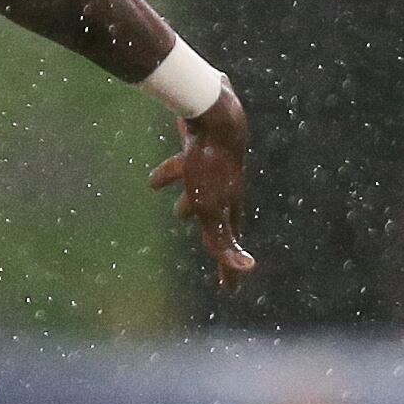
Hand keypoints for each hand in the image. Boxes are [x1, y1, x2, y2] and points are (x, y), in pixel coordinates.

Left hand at [147, 79, 257, 290]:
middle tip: (189, 226)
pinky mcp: (197, 139)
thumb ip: (224, 241)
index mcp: (229, 202)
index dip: (229, 265)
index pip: (229, 241)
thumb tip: (248, 269)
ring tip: (155, 182)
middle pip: (215, 209)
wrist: (214, 113)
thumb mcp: (212, 209)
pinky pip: (181, 152)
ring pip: (195, 178)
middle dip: (204, 222)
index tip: (229, 290)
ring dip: (178, 185)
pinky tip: (155, 157)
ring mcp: (212, 160)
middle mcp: (225, 183)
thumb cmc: (212, 166)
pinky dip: (168, 161)